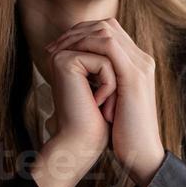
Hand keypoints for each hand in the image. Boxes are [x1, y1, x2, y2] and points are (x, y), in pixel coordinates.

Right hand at [30, 47, 114, 186]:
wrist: (84, 143)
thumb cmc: (98, 120)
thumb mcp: (108, 84)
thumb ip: (111, 60)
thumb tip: (122, 43)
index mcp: (72, 54)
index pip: (109, 48)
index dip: (119, 71)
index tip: (107, 98)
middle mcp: (64, 51)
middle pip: (110, 48)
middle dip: (116, 75)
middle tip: (106, 102)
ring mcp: (63, 55)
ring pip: (108, 54)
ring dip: (113, 82)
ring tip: (103, 104)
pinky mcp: (66, 62)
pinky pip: (104, 63)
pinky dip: (109, 86)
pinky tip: (96, 104)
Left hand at [46, 18, 165, 186]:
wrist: (141, 153)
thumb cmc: (123, 134)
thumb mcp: (110, 102)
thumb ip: (101, 85)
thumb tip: (79, 76)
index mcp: (136, 65)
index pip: (109, 32)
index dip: (82, 34)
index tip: (59, 47)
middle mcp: (141, 60)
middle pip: (107, 26)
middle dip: (76, 31)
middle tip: (54, 46)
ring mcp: (140, 66)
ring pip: (106, 31)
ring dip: (77, 37)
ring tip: (58, 51)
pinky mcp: (133, 76)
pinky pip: (107, 46)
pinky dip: (85, 47)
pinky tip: (69, 56)